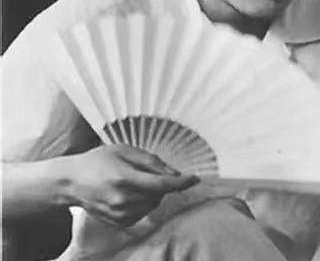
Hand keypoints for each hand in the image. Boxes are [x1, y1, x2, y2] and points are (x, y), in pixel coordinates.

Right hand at [62, 144, 198, 226]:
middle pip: (159, 195)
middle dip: (163, 183)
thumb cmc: (99, 160)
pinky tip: (131, 192)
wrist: (71, 181)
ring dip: (154, 193)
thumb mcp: (125, 150)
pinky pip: (143, 213)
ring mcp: (120, 214)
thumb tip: (174, 172)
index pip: (162, 184)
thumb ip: (151, 161)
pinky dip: (144, 202)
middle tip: (147, 171)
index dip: (181, 182)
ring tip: (136, 180)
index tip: (195, 178)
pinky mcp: (118, 222)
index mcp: (125, 178)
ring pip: (153, 205)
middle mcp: (123, 200)